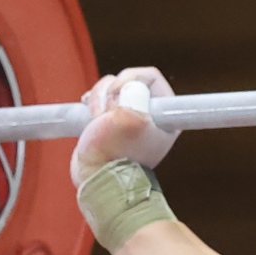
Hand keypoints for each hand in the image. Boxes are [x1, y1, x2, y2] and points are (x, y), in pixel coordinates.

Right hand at [71, 66, 176, 189]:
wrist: (96, 178)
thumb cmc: (114, 154)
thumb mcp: (130, 119)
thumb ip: (135, 95)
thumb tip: (129, 86)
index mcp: (165, 116)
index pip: (151, 77)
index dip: (130, 79)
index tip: (117, 93)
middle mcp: (151, 114)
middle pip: (128, 80)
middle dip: (110, 91)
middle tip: (105, 113)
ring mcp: (131, 117)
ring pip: (112, 88)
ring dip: (98, 98)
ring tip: (95, 119)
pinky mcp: (113, 120)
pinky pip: (102, 98)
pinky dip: (93, 102)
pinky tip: (90, 114)